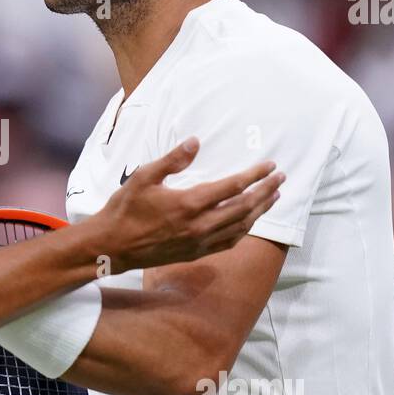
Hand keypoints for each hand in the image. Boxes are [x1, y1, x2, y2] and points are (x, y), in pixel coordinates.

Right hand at [93, 138, 282, 273]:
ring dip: (260, 211)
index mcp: (189, 203)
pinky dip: (244, 230)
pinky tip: (249, 222)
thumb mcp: (144, 177)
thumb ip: (172, 160)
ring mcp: (199, 242)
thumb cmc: (125, 208)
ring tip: (273, 197)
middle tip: (281, 179)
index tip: (270, 165)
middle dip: (265, 191)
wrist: (112, 246)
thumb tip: (196, 141)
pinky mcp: (195, 253)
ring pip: (240, 226)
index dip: (255, 175)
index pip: (233, 187)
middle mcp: (200, 225)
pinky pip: (228, 242)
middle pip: (244, 207)